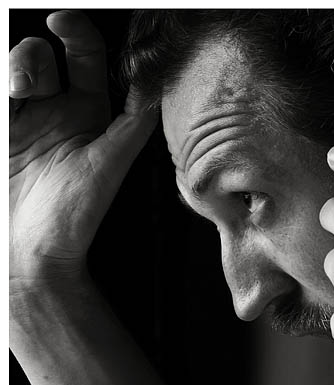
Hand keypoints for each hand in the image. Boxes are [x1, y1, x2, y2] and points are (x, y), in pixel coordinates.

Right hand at [10, 10, 156, 280]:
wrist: (31, 252)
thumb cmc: (74, 214)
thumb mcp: (111, 161)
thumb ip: (134, 120)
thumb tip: (159, 82)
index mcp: (86, 112)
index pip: (84, 58)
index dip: (76, 33)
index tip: (63, 21)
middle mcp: (52, 110)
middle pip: (40, 57)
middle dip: (33, 56)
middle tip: (30, 81)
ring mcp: (18, 120)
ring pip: (12, 71)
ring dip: (12, 68)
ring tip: (15, 91)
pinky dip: (1, 88)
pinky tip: (7, 99)